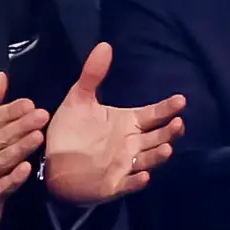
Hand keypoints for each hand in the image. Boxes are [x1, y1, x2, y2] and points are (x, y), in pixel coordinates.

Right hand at [0, 71, 46, 229]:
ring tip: (38, 136)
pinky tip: (27, 168)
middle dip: (20, 126)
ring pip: (2, 159)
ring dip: (20, 148)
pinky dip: (15, 177)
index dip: (9, 111)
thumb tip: (1, 76)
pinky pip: (4, 186)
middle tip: (42, 115)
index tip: (29, 103)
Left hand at [38, 44, 183, 205]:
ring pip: (148, 160)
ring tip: (166, 148)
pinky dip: (137, 181)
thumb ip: (92, 74)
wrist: (49, 162)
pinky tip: (143, 176)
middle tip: (177, 123)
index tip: (180, 99)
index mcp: (127, 123)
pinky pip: (129, 184)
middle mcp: (132, 144)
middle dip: (169, 132)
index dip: (167, 108)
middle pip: (158, 137)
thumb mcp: (78, 100)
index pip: (153, 114)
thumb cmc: (70, 131)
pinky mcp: (114, 185)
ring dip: (158, 155)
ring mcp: (125, 166)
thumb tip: (105, 45)